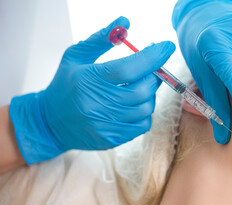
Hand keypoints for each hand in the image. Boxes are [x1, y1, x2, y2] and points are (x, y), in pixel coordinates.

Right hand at [9, 16, 175, 163]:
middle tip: (151, 70)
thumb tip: (125, 23)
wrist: (50, 122)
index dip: (152, 57)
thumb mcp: (76, 56)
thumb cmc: (65, 85)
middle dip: (153, 77)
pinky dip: (144, 113)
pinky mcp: (110, 139)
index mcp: (89, 80)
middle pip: (141, 91)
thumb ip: (101, 39)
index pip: (129, 69)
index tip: (166, 47)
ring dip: (149, 95)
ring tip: (139, 88)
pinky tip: (133, 106)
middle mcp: (97, 104)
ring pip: (145, 109)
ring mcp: (104, 124)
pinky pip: (142, 125)